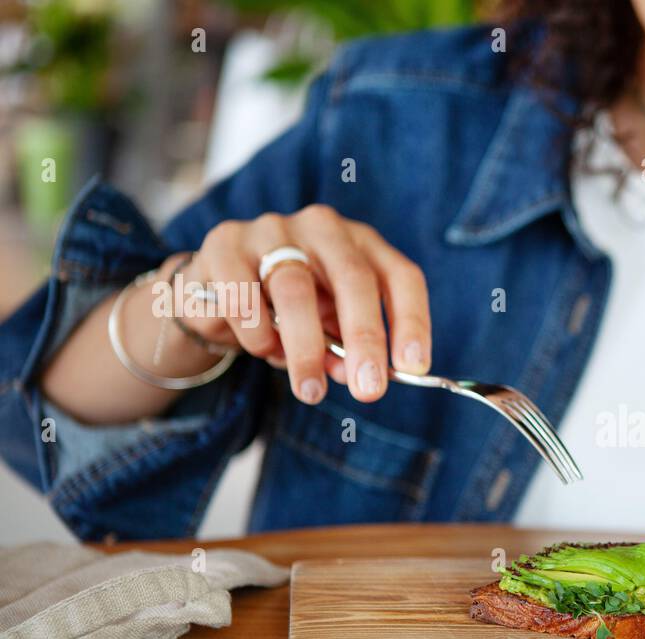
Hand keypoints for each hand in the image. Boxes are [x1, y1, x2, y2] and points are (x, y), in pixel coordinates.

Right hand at [185, 204, 430, 403]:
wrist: (217, 293)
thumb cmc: (289, 312)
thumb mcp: (328, 332)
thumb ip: (346, 351)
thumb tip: (358, 376)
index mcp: (361, 245)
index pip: (400, 276)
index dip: (412, 321)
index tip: (413, 367)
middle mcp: (323, 228)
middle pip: (354, 279)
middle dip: (365, 339)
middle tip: (369, 390)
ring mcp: (272, 229)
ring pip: (295, 290)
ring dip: (306, 349)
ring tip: (310, 391)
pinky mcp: (225, 244)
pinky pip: (244, 297)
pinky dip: (258, 335)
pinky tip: (263, 349)